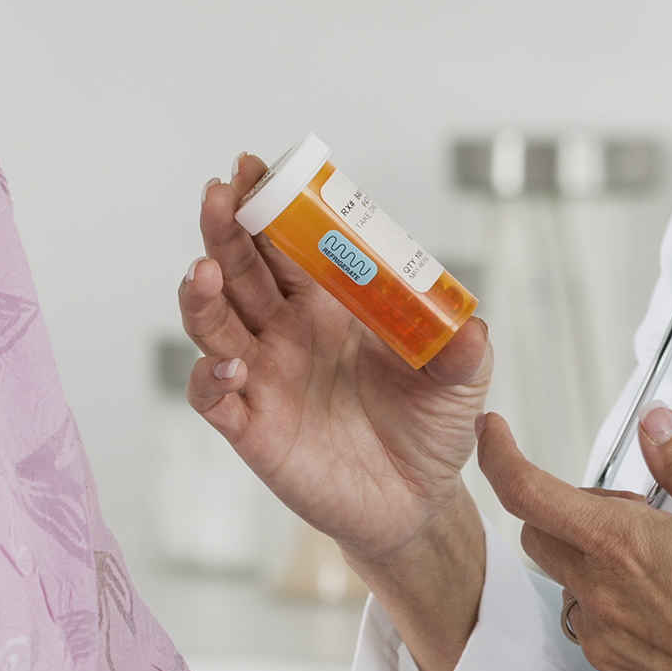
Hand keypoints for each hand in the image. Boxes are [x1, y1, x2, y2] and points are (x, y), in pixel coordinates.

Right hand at [182, 156, 494, 670]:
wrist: (418, 502)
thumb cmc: (430, 427)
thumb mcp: (461, 379)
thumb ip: (463, 348)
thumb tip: (469, 326)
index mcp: (328, 304)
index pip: (286, 242)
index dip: (267, 204)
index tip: (256, 168)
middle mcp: (286, 332)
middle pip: (239, 270)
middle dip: (225, 229)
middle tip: (220, 193)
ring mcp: (264, 378)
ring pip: (214, 326)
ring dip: (201, 296)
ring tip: (204, 270)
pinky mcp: (253, 430)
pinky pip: (213, 399)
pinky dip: (208, 379)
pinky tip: (227, 366)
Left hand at [483, 404, 671, 670]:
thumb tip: (654, 425)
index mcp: (624, 544)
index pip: (528, 493)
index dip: (499, 456)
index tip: (494, 435)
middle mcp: (601, 597)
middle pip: (539, 538)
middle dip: (567, 515)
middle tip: (633, 516)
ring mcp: (605, 648)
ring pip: (572, 592)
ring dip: (597, 573)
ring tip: (664, 577)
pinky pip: (598, 643)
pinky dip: (620, 625)